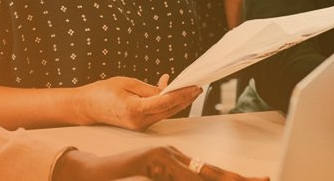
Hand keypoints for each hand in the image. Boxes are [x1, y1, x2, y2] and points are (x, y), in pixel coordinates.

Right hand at [53, 147, 267, 180]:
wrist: (94, 173)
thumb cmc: (125, 178)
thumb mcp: (158, 179)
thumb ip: (178, 179)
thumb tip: (199, 179)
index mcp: (177, 162)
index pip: (212, 173)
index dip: (236, 179)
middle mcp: (174, 156)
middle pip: (213, 172)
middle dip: (239, 180)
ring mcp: (163, 156)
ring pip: (200, 175)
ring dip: (223, 180)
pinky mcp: (152, 160)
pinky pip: (180, 176)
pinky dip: (193, 180)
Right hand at [76, 74, 199, 130]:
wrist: (87, 106)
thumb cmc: (103, 92)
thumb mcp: (127, 83)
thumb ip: (149, 89)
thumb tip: (167, 90)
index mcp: (135, 110)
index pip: (165, 102)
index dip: (181, 94)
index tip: (193, 86)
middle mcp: (139, 121)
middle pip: (169, 110)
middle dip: (184, 99)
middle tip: (197, 87)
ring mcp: (140, 125)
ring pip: (165, 112)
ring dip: (176, 101)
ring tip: (187, 88)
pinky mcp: (139, 124)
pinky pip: (157, 113)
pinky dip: (165, 102)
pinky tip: (166, 89)